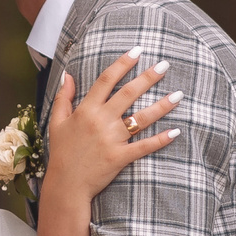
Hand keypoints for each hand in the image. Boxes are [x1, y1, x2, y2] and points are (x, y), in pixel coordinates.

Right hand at [43, 50, 182, 202]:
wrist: (65, 184)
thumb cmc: (62, 152)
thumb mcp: (57, 121)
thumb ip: (63, 97)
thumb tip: (68, 74)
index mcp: (86, 110)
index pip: (106, 80)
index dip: (122, 63)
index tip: (137, 51)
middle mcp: (101, 121)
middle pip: (128, 93)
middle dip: (148, 77)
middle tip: (164, 65)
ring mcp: (112, 139)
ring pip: (141, 118)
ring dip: (162, 105)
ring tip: (179, 95)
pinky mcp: (120, 157)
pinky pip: (144, 146)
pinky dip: (160, 140)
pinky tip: (175, 131)